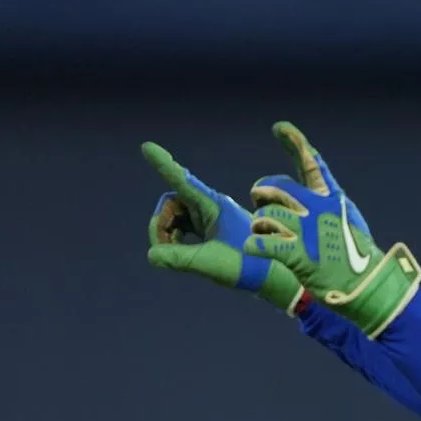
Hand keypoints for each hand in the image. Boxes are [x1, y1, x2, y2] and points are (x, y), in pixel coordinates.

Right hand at [141, 141, 305, 315]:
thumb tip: (152, 255)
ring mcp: (209, 217)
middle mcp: (210, 206)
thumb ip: (179, 258)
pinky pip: (182, 227)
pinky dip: (176, 240)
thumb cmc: (246, 265)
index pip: (182, 181)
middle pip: (171, 203)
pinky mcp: (209, 229)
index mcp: (213, 205)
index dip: (163, 164)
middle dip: (161, 223)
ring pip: (175, 216)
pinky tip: (181, 254)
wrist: (272, 274)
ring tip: (173, 255)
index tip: (147, 146)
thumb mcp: (209, 262)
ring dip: (167, 234)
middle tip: (162, 249)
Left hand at [241, 121, 420, 338]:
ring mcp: (307, 232)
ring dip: (258, 226)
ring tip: (263, 235)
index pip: (310, 163)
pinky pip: (261, 244)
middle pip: (276, 188)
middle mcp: (318, 209)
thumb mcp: (347, 219)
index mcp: (331, 198)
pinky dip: (253, 246)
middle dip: (261, 194)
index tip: (280, 128)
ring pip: (265, 217)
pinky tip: (256, 249)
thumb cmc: (357, 256)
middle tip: (259, 203)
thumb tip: (318, 187)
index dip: (295, 142)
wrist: (367, 285)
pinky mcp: (298, 255)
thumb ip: (328, 201)